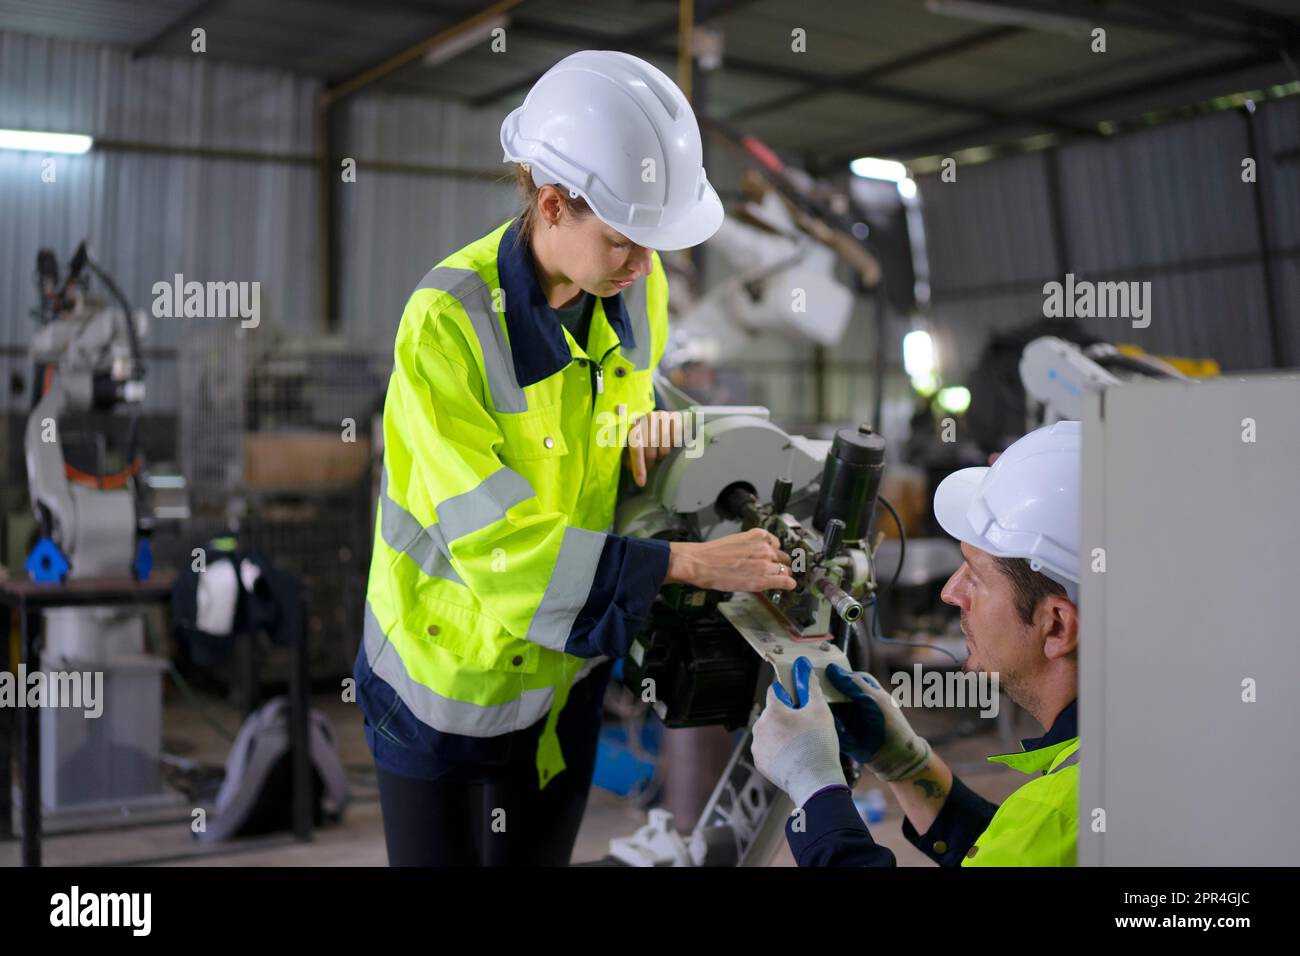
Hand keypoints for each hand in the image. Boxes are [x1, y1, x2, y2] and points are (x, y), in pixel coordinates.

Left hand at [625, 410, 682, 486]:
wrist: (659, 417)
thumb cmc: (644, 435)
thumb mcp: (632, 445)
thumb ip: (631, 459)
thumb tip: (639, 479)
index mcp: (634, 426)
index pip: (636, 449)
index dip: (639, 467)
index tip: (641, 483)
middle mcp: (647, 418)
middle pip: (651, 451)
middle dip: (651, 463)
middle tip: (651, 465)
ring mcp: (662, 416)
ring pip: (665, 449)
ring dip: (663, 455)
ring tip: (660, 452)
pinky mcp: (675, 417)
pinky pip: (677, 441)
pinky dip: (674, 446)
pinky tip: (670, 443)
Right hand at [664, 528, 796, 592]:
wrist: (700, 563)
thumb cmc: (711, 554)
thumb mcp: (734, 541)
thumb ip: (750, 546)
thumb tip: (757, 555)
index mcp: (757, 536)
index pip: (777, 544)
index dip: (776, 553)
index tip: (776, 558)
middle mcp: (764, 548)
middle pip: (783, 557)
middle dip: (781, 564)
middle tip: (777, 571)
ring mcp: (765, 564)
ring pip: (786, 570)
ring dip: (784, 575)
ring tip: (781, 580)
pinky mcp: (762, 579)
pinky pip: (785, 581)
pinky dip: (788, 584)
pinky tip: (789, 586)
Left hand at [751, 657, 844, 807]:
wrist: (814, 781)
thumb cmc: (818, 744)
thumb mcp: (820, 710)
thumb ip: (810, 686)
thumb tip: (803, 667)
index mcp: (773, 709)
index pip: (776, 690)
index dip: (790, 695)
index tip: (800, 703)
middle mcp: (760, 725)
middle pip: (773, 712)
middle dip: (787, 715)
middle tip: (806, 727)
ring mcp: (758, 745)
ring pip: (770, 731)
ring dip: (782, 733)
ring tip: (801, 744)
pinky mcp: (759, 762)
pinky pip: (768, 748)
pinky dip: (779, 749)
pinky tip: (794, 756)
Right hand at [826, 663, 931, 781]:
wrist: (898, 759)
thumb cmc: (891, 725)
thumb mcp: (873, 700)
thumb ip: (853, 684)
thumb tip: (831, 668)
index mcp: (859, 687)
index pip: (836, 676)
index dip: (825, 676)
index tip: (812, 676)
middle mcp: (849, 701)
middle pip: (827, 693)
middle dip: (824, 700)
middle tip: (821, 704)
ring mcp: (844, 717)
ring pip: (826, 712)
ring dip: (832, 719)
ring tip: (844, 728)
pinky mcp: (840, 734)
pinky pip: (829, 729)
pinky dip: (837, 733)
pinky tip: (849, 738)